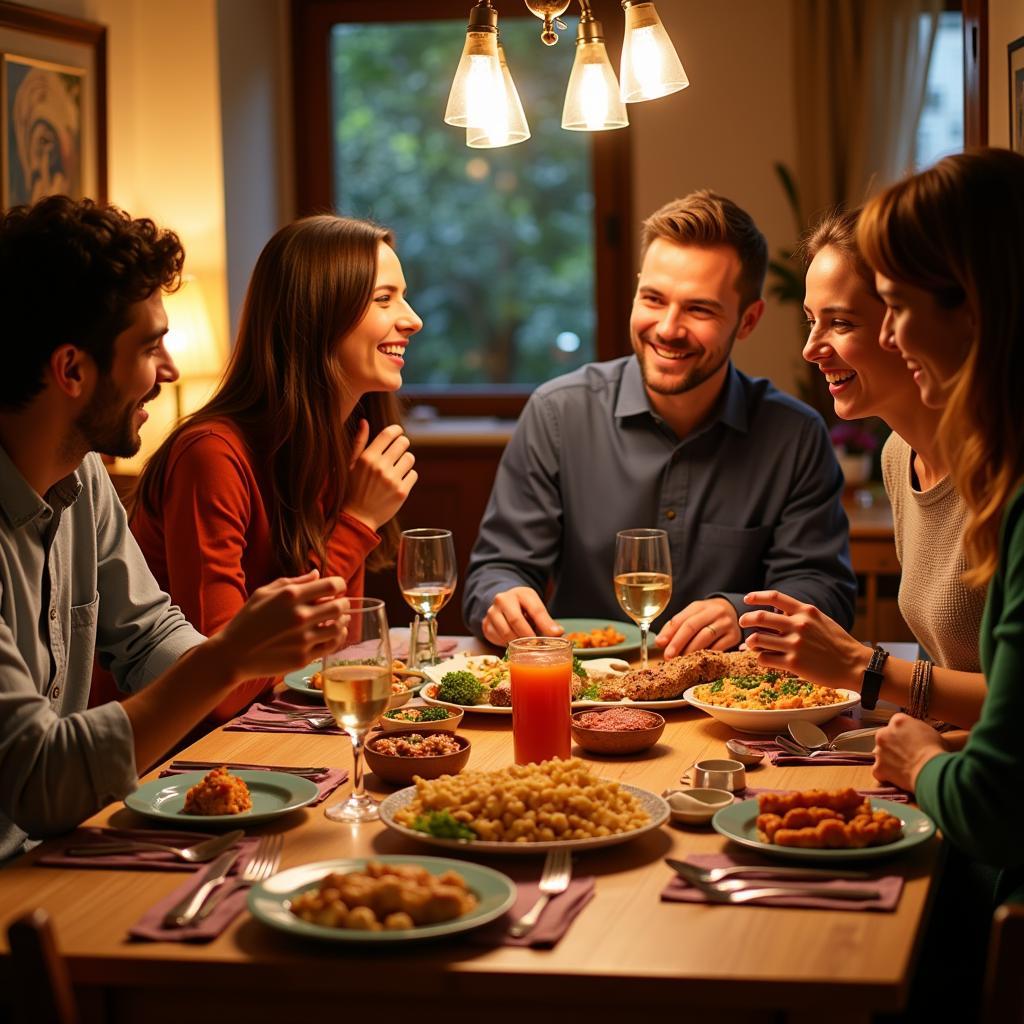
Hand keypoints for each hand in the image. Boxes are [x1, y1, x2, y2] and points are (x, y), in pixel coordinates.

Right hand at [212, 571, 348, 679]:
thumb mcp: (263, 593)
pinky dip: (338, 638)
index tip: (338, 587)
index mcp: (290, 596)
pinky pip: (331, 646)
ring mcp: (303, 639)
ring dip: (343, 621)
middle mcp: (300, 616)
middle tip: (341, 604)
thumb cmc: (247, 620)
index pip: (331, 585)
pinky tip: (335, 633)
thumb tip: (316, 574)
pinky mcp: (304, 657)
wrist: (233, 655)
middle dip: (344, 603)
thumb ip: (292, 582)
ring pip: (338, 627)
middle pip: (339, 606)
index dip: (339, 584)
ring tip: (341, 619)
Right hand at [343, 422, 416, 530]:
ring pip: (410, 458)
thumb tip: (364, 421)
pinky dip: (408, 476)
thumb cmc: (352, 489)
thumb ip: (359, 442)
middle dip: (402, 444)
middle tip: (398, 450)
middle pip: (403, 443)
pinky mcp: (402, 492)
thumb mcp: (350, 465)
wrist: (357, 518)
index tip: (397, 432)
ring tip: (397, 468)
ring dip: (405, 461)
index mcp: (367, 458)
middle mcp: (380, 467)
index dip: (396, 430)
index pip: (389, 434)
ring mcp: (392, 480)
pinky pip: (413, 474)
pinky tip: (398, 481)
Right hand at [481, 587, 563, 645]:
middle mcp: (504, 599)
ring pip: (506, 632)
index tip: (553, 636)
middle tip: (537, 646)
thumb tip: (558, 633)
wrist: (504, 605)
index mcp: (522, 594)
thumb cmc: (524, 609)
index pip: (535, 609)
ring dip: (518, 643)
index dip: (545, 624)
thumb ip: (547, 621)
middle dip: (528, 636)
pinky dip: (508, 644)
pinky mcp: (486, 624)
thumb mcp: (536, 609)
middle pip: (516, 620)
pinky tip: (514, 644)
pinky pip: (498, 639)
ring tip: (527, 646)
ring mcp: (492, 611)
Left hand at [654, 598, 738, 658]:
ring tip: (680, 660)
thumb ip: (674, 628)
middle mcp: (714, 612)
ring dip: (690, 651)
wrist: (733, 612)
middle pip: (692, 627)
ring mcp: (726, 623)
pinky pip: (719, 648)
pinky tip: (697, 661)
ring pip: (705, 638)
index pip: (681, 619)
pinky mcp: (735, 636)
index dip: (669, 632)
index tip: (660, 644)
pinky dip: (706, 655)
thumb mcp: (691, 616)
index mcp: (699, 606)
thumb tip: (659, 642)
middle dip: (678, 643)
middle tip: (668, 656)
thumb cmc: (706, 617)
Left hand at [739, 590, 867, 687]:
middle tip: (742, 622)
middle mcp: (799, 625)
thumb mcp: (820, 620)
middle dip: (746, 619)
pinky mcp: (793, 663)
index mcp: (806, 611)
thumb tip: (776, 614)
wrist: (854, 664)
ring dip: (750, 641)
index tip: (747, 599)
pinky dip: (760, 658)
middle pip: (760, 617)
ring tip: (751, 644)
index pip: (774, 597)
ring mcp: (795, 644)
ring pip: (758, 639)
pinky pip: (765, 659)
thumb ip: (800, 615)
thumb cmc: (837, 643)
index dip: (756, 596)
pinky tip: (764, 659)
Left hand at [872, 713, 945, 790]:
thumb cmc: (936, 751)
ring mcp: (879, 751)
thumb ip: (915, 729)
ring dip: (889, 760)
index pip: (896, 724)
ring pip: (881, 754)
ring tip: (905, 768)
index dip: (904, 734)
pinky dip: (887, 775)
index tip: (910, 742)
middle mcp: (884, 733)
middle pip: (885, 737)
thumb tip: (914, 734)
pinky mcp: (878, 768)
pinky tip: (899, 778)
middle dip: (893, 745)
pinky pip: (880, 771)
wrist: (931, 770)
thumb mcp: (929, 731)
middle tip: (907, 755)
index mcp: (898, 721)